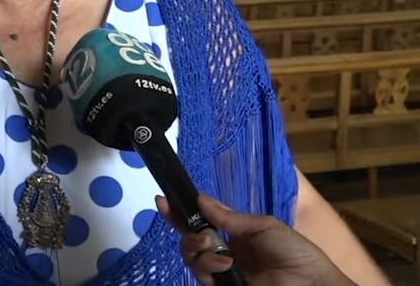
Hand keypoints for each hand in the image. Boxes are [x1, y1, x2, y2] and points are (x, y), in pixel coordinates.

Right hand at [156, 194, 356, 285]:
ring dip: (199, 251)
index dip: (180, 213)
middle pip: (189, 241)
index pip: (200, 223)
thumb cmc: (295, 252)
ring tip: (222, 255)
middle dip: (188, 234)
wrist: (312, 285)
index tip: (163, 201)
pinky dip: (208, 267)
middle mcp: (223, 254)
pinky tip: (225, 264)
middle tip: (204, 235)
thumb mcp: (264, 227)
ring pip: (192, 259)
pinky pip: (203, 278)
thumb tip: (200, 199)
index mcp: (233, 237)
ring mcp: (223, 274)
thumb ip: (231, 217)